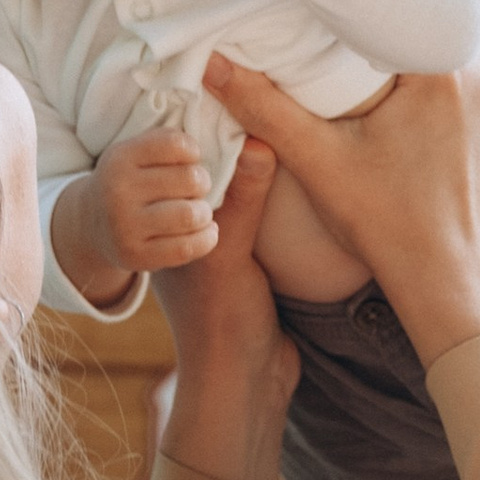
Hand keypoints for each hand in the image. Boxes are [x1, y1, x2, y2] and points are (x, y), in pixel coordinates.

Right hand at [48, 128, 216, 308]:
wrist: (93, 225)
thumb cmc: (133, 181)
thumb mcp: (139, 153)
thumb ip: (175, 142)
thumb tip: (255, 145)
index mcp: (121, 157)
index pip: (177, 144)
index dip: (194, 152)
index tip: (191, 159)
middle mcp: (117, 190)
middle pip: (190, 179)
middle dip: (202, 183)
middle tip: (198, 188)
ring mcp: (124, 226)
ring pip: (190, 215)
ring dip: (205, 212)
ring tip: (201, 211)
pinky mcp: (135, 256)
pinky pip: (188, 247)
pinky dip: (206, 238)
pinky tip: (206, 231)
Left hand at [151, 135, 299, 479]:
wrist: (245, 383)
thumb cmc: (221, 322)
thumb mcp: (228, 253)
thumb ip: (243, 199)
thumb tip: (260, 138)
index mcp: (172, 231)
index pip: (184, 172)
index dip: (206, 137)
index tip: (236, 96)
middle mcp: (196, 236)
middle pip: (217, 179)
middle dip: (241, 147)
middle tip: (273, 104)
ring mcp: (227, 251)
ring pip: (244, 198)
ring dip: (265, 173)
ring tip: (293, 130)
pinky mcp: (258, 265)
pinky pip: (268, 221)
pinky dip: (281, 200)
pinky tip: (306, 174)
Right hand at [201, 36, 479, 366]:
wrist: (449, 288)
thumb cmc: (383, 226)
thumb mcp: (318, 162)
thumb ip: (265, 107)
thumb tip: (213, 63)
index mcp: (443, 74)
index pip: (422, 3)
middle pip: (462, 20)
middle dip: (429, 18)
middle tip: (391, 22)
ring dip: (461, 47)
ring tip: (421, 53)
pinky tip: (456, 96)